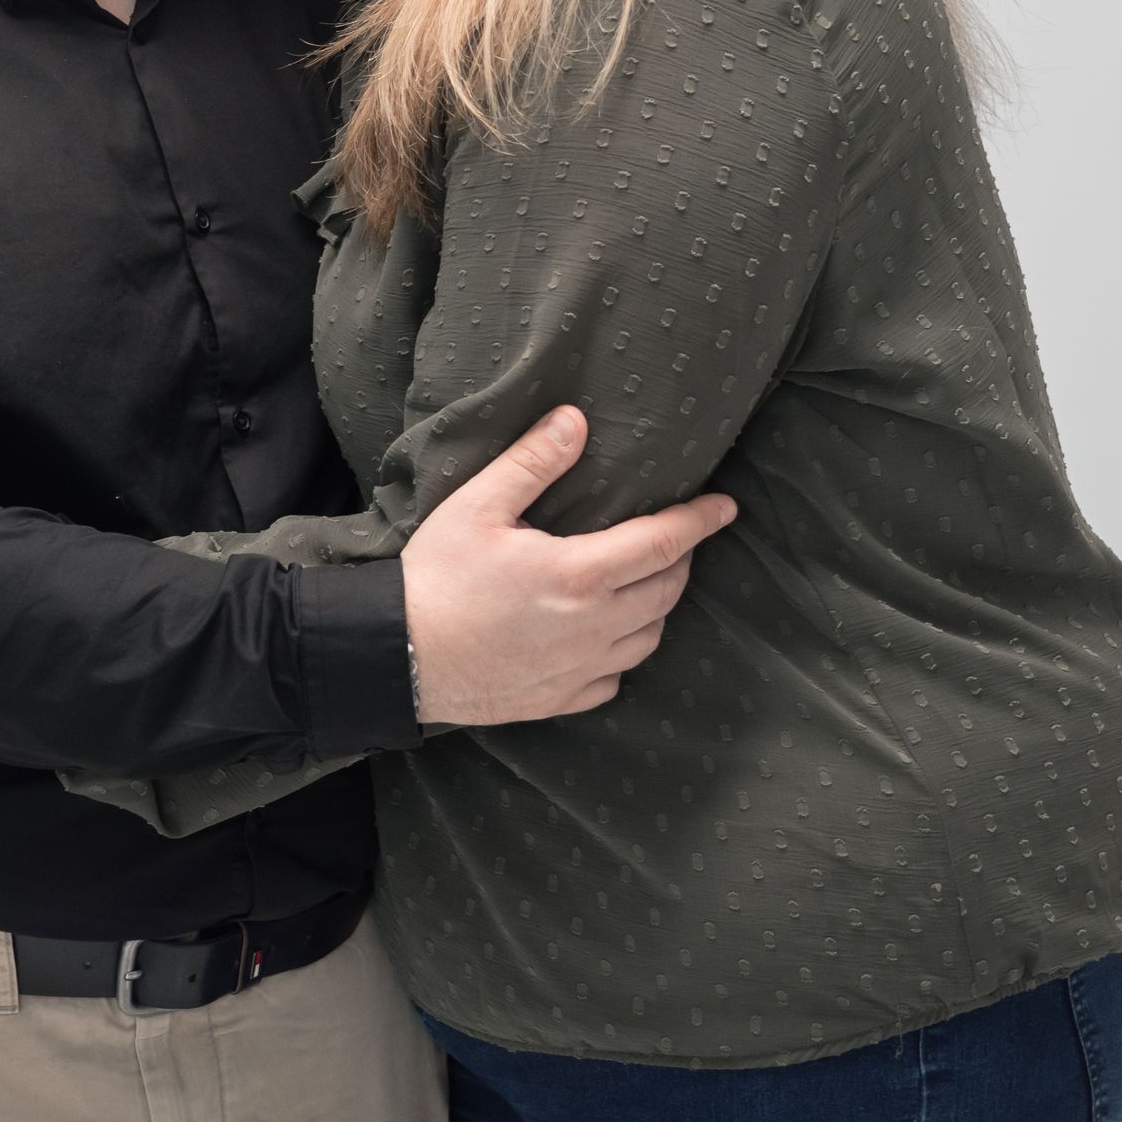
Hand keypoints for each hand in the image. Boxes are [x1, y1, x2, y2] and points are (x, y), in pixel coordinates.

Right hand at [401, 407, 734, 723]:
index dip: (701, 521)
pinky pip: (613, 680)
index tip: (726, 507)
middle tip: (679, 538)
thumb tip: (575, 420)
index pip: (665, 542)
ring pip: (649, 639)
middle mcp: (594, 626)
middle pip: (667, 591)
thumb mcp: (478, 506)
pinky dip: (622, 656)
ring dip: (658, 607)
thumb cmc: (434, 578)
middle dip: (682, 560)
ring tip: (647, 583)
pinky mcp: (559, 700)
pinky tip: (607, 639)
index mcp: (580, 574)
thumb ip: (533, 462)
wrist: (396, 656)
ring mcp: (580, 669)